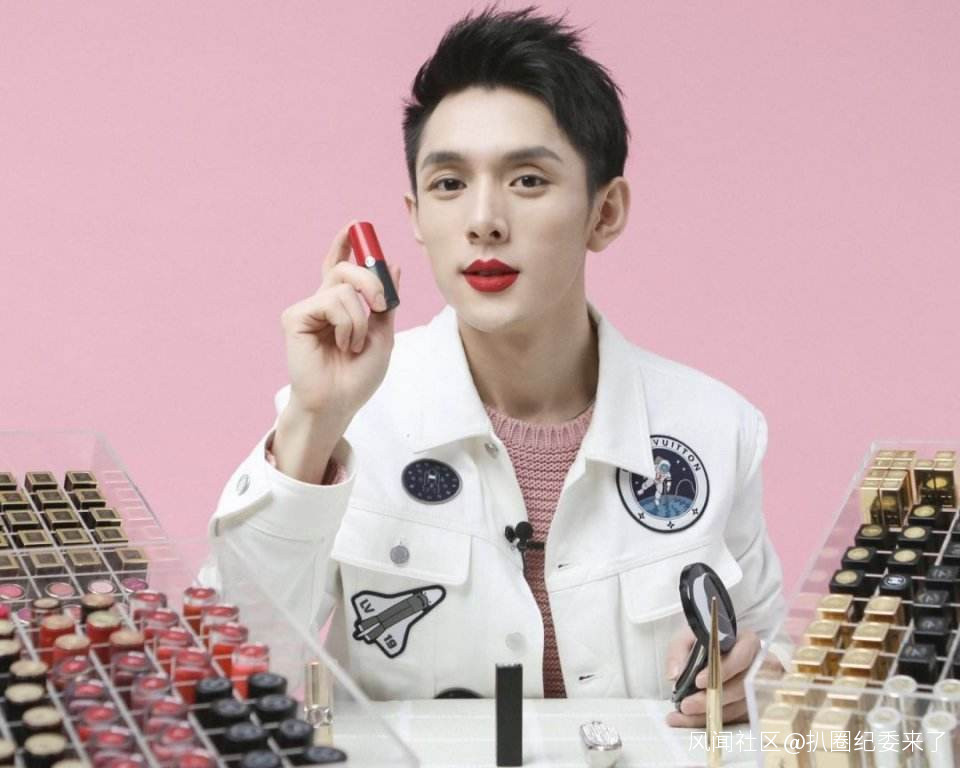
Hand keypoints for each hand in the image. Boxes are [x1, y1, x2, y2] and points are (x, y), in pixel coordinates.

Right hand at [280, 220, 400, 419]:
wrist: (339, 402)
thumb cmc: (357, 376)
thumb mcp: (383, 335)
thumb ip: (386, 301)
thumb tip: (393, 265)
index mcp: (341, 307)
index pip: (340, 267)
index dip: (346, 245)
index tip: (355, 226)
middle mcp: (321, 303)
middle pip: (346, 269)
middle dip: (371, 281)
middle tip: (382, 305)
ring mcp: (307, 309)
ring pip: (344, 288)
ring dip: (361, 319)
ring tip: (352, 344)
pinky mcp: (295, 317)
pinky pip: (332, 302)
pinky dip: (347, 325)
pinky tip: (340, 344)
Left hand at [663, 625, 760, 727]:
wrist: (709, 650)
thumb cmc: (702, 641)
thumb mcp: (687, 637)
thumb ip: (678, 652)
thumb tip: (675, 675)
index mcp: (747, 643)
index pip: (742, 657)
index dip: (723, 670)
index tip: (698, 681)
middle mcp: (758, 667)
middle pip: (740, 687)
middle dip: (711, 699)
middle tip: (686, 705)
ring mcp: (757, 690)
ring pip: (737, 707)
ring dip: (709, 714)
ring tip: (682, 715)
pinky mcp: (751, 707)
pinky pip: (734, 719)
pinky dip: (710, 721)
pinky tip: (688, 721)